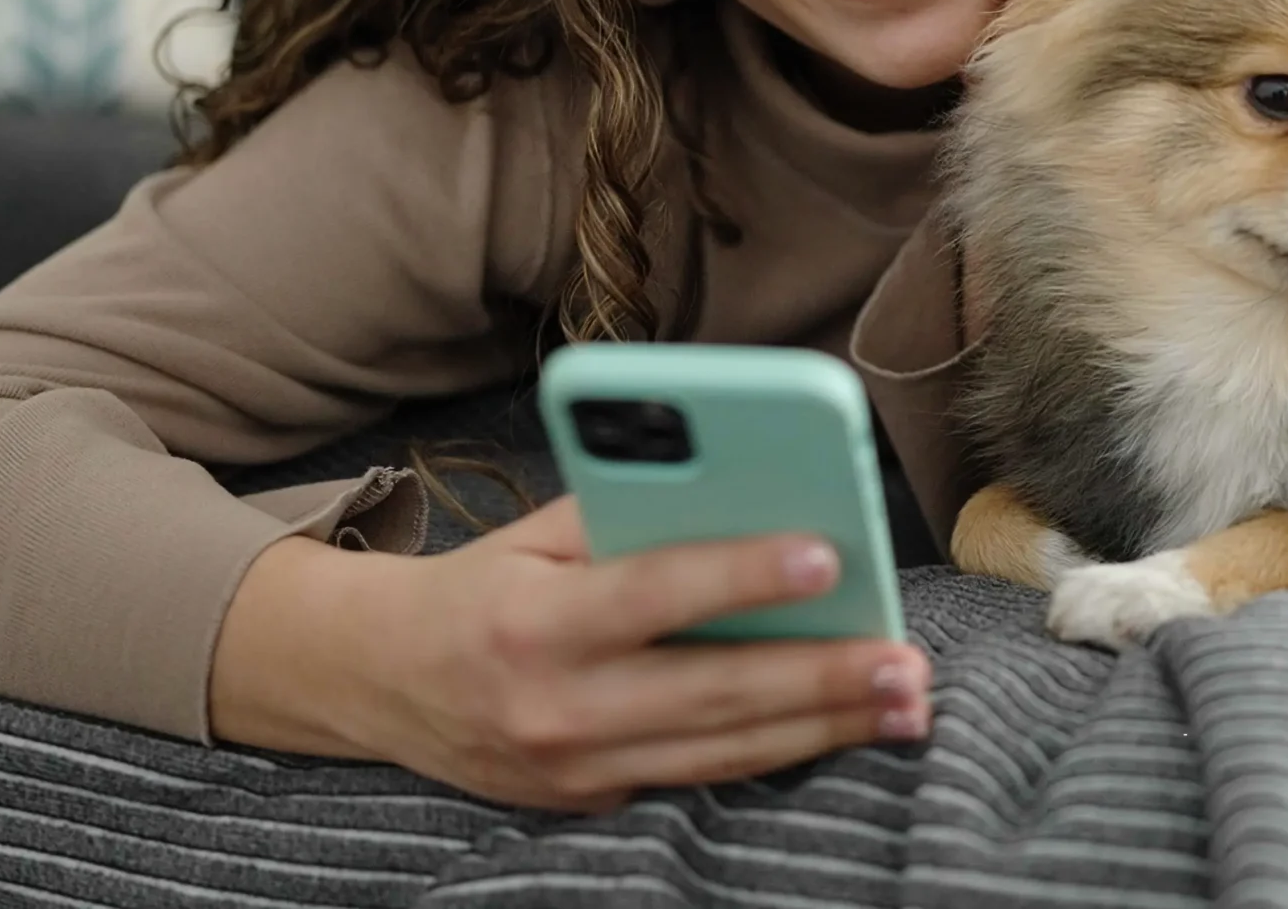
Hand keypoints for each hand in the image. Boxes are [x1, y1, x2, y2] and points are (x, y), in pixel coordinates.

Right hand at [209, 497, 930, 813]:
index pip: (654, 594)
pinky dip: (780, 752)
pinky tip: (846, 728)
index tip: (828, 553)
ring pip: (722, 751)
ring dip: (825, 729)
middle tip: (905, 661)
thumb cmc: (480, 586)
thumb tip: (741, 484)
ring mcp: (576, 770)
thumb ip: (626, 513)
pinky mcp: (595, 803)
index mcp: (532, 622)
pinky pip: (702, 776)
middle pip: (711, 692)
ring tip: (905, 703)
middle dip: (820, 677)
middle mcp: (554, 707)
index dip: (741, 575)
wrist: (381, 683)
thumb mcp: (534, 535)